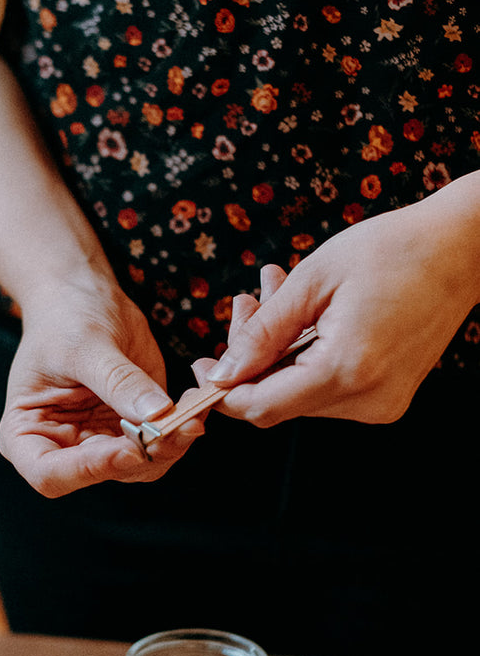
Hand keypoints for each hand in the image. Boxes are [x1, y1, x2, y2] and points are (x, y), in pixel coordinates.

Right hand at [0, 280, 206, 496]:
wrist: (81, 295)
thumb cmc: (64, 317)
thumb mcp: (85, 344)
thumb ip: (118, 382)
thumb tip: (157, 414)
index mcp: (27, 433)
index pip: (50, 474)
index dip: (90, 469)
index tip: (130, 445)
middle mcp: (64, 447)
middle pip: (104, 473)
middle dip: (145, 454)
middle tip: (181, 426)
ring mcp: (102, 440)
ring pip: (141, 465)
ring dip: (172, 444)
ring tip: (195, 410)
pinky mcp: (134, 427)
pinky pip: (163, 442)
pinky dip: (183, 428)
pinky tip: (197, 402)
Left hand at [195, 189, 479, 427]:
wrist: (460, 249)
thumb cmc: (391, 250)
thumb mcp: (313, 280)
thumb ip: (262, 333)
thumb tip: (221, 373)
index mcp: (348, 370)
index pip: (262, 406)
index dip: (223, 392)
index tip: (201, 365)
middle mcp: (368, 399)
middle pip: (278, 400)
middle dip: (250, 358)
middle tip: (246, 302)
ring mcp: (382, 403)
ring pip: (299, 394)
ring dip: (276, 351)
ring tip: (274, 294)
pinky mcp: (388, 397)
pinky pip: (326, 387)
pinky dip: (304, 355)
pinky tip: (303, 315)